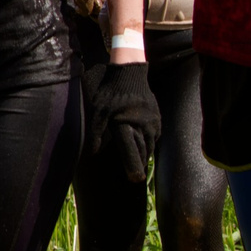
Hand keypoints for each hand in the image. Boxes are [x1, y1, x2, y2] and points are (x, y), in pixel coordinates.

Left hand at [85, 55, 161, 182]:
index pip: (134, 152)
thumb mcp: (99, 110)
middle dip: (141, 163)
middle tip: (137, 176)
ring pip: (152, 144)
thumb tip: (92, 152)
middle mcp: (145, 125)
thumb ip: (96, 132)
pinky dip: (151, 142)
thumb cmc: (111, 91)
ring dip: (147, 153)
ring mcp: (153, 120)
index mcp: (129, 125)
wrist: (129, 71)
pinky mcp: (157, 116)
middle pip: (145, 151)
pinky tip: (146, 146)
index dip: (134, 166)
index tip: (135, 179)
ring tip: (141, 163)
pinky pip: (156, 134)